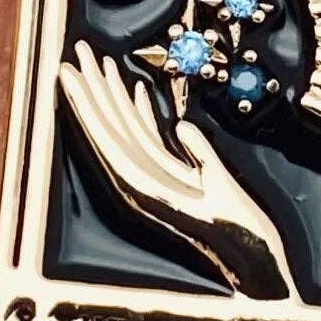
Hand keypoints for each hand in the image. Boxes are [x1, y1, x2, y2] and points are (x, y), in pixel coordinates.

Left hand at [57, 42, 300, 299]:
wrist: (253, 266)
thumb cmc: (241, 234)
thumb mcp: (223, 191)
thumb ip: (201, 158)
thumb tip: (183, 127)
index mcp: (144, 186)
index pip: (105, 135)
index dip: (85, 101)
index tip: (68, 72)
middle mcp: (139, 183)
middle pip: (108, 127)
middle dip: (92, 89)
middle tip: (78, 54)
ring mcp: (152, 180)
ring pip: (124, 130)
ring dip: (112, 96)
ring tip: (99, 64)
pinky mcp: (168, 178)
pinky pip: (146, 139)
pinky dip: (139, 114)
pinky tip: (134, 92)